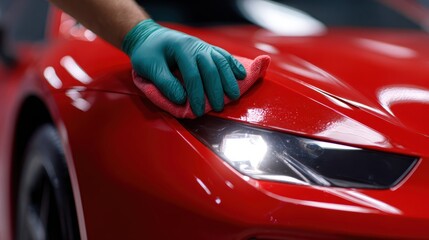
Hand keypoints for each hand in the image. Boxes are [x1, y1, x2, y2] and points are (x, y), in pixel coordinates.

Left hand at [122, 19, 245, 116]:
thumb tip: (181, 99)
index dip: (197, 95)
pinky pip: (224, 55)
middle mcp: (195, 45)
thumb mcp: (149, 67)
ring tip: (234, 96)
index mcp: (181, 49)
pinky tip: (241, 75)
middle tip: (218, 108)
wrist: (148, 36)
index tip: (198, 111)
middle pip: (211, 69)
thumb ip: (164, 83)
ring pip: (221, 62)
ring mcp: (203, 45)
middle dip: (216, 91)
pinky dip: (234, 65)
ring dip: (229, 80)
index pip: (193, 75)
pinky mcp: (207, 48)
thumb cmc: (147, 53)